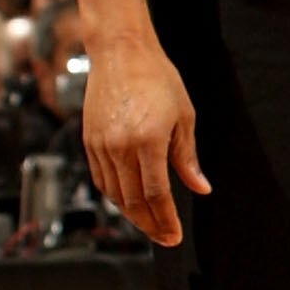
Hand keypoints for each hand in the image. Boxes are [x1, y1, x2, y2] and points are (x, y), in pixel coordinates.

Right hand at [84, 31, 207, 244]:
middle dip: (151, 225)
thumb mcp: (184, 116)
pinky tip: (129, 201)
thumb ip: (188, 157)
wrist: (121, 52)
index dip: (166, 220)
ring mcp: (101, 145)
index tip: (175, 235)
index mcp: (148, 140)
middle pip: (134, 201)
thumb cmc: (157, 78)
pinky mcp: (90, 141)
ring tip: (150, 223)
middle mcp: (121, 146)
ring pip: (115, 195)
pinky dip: (115, 196)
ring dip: (133, 214)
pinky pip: (101, 179)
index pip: (157, 194)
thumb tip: (200, 187)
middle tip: (164, 237)